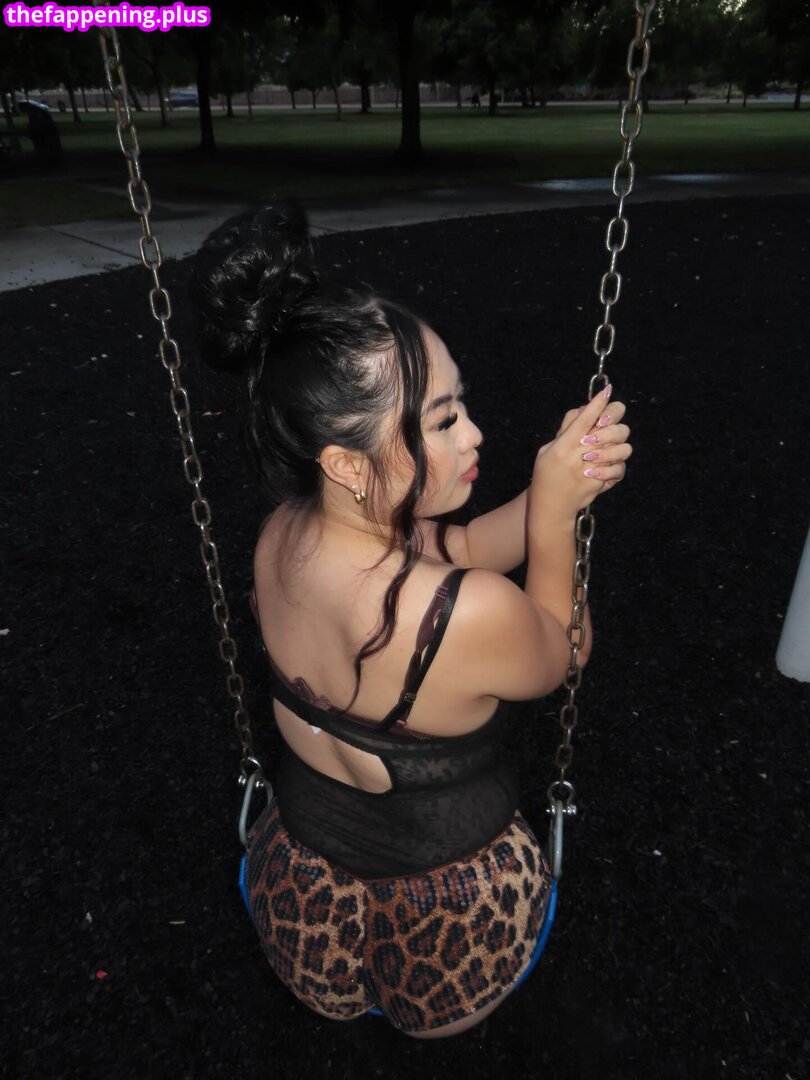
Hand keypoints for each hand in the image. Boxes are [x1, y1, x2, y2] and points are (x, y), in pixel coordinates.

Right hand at [532, 386, 631, 514]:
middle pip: (609, 429)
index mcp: (564, 445)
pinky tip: (607, 465)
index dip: (598, 402)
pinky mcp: (600, 483)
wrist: (551, 505)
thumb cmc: (547, 473)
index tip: (607, 390)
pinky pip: (620, 468)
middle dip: (614, 420)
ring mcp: (592, 470)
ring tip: (608, 447)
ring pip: (621, 448)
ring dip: (618, 445)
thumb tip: (583, 409)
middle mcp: (579, 455)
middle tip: (608, 421)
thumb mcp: (548, 448)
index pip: (585, 418)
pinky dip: (616, 465)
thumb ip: (566, 428)